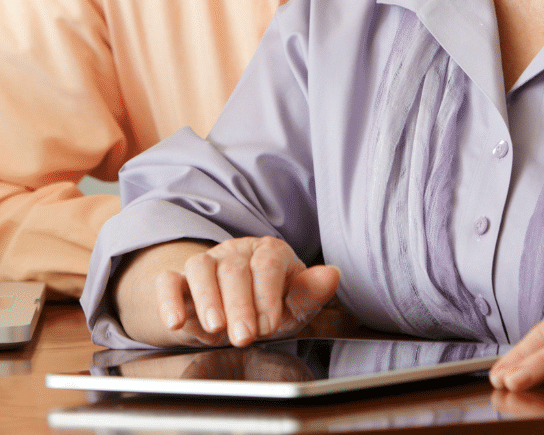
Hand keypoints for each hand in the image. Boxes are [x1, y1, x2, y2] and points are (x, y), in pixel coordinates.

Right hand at [116, 237, 339, 346]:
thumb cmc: (270, 307)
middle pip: (235, 269)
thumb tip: (332, 274)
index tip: (270, 323)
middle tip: (245, 336)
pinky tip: (176, 321)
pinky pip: (168, 281)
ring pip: (201, 268)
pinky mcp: (180, 282)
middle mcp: (237, 253)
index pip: (269, 263)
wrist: (235, 315)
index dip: (268, 293)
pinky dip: (168, 299)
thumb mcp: (294, 305)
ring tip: (216, 327)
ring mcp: (208, 263)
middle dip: (240, 305)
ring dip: (207, 298)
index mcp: (269, 252)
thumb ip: (311, 292)